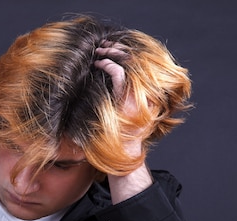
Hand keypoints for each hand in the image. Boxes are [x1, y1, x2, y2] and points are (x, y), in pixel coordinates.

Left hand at [94, 42, 152, 202]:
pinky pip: (119, 75)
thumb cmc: (113, 143)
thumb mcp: (113, 118)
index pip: (134, 67)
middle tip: (104, 45)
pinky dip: (108, 66)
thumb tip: (95, 89)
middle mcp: (140, 94)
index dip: (122, 55)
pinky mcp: (127, 100)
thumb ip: (112, 103)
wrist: (122, 158)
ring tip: (100, 50)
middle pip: (133, 62)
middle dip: (117, 50)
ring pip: (127, 65)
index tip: (108, 50)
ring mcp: (135, 96)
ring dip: (112, 54)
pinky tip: (99, 64)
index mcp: (140, 96)